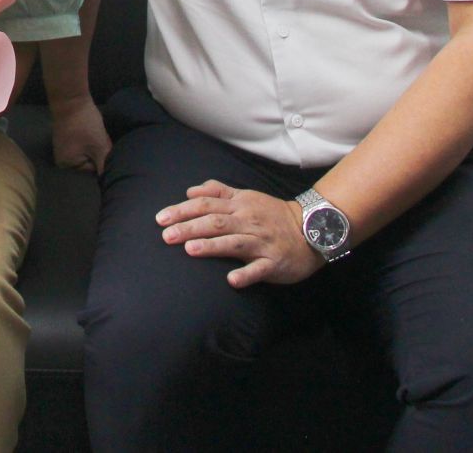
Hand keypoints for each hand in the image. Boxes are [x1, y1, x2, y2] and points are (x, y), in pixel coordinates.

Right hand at [50, 95, 110, 174]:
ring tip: (96, 137)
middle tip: (100, 143)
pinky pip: (81, 146)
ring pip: (86, 154)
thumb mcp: (99, 147)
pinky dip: (88, 141)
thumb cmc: (85, 125)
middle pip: (88, 163)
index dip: (101, 161)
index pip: (91, 171)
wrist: (72, 99)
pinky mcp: (65, 139)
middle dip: (97, 155)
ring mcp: (62, 149)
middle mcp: (61, 161)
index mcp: (66, 166)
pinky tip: (91, 133)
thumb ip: (104, 166)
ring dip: (94, 147)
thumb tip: (107, 181)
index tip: (104, 150)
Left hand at [156, 180, 322, 288]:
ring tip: (190, 250)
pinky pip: (259, 269)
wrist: (311, 229)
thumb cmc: (272, 214)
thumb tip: (190, 191)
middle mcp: (248, 221)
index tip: (161, 218)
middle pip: (215, 221)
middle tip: (165, 236)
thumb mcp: (246, 196)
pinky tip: (231, 281)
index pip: (206, 204)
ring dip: (212, 246)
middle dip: (189, 227)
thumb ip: (218, 191)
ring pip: (234, 242)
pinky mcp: (274, 262)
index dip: (182, 210)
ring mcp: (262, 242)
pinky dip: (246, 274)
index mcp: (240, 205)